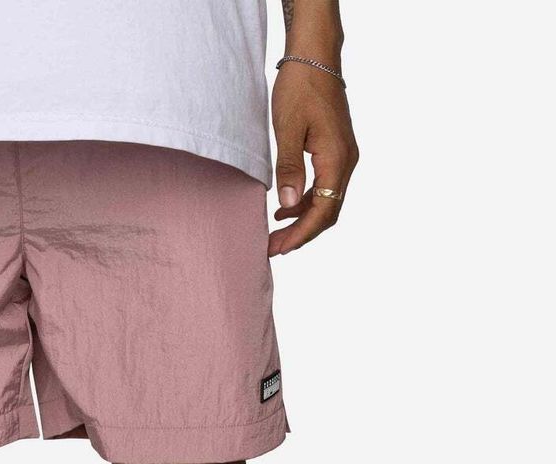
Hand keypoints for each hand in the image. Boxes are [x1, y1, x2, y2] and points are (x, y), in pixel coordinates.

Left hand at [269, 63, 358, 256]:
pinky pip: (323, 187)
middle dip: (302, 234)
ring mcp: (343, 157)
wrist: (315, 57)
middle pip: (328, 212)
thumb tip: (287, 204)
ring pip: (326, 202)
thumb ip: (289, 168)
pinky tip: (283, 208)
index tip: (278, 248)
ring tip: (275, 233)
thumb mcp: (287, 129)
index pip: (323, 211)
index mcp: (337, 159)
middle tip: (273, 248)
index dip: (301, 234)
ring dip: (302, 220)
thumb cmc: (300, 88)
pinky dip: (304, 202)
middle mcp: (346, 161)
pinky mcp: (335, 152)